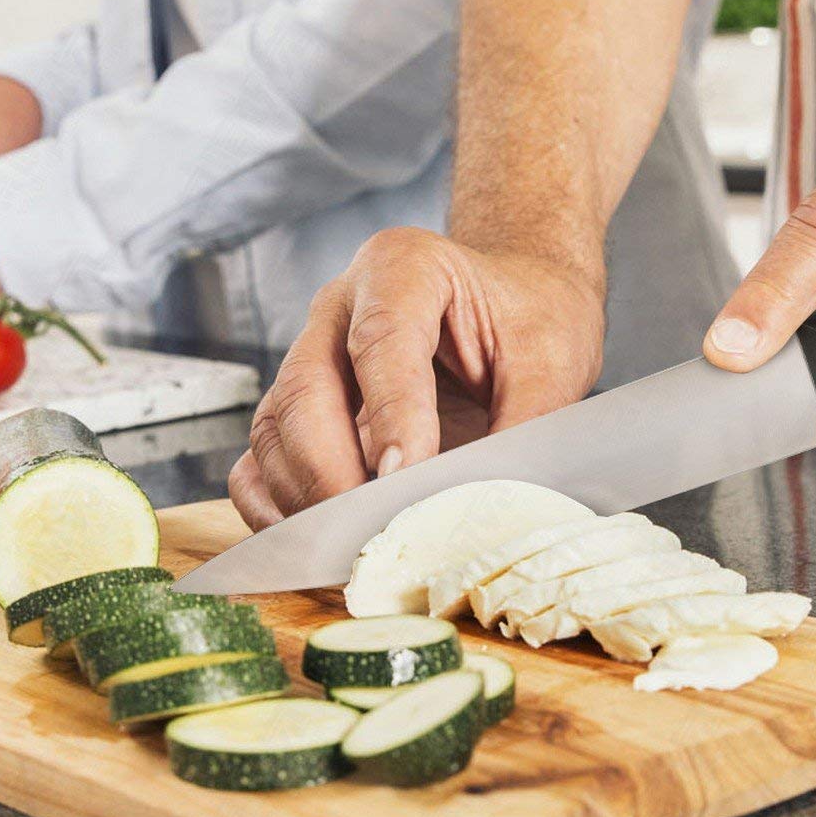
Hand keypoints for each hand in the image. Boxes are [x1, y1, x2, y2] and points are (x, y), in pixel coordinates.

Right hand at [229, 228, 605, 530]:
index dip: (390, 413)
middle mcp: (340, 306)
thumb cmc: (529, 316)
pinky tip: (319, 544)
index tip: (406, 476)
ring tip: (353, 548)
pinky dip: (277, 506)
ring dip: (304, 496)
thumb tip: (493, 498)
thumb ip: (528, 418)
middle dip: (331, 471)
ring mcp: (310, 353)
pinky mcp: (298, 404)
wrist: (514, 299)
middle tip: (371, 530)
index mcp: (403, 268)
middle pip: (305, 387)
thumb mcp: (553, 354)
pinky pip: (262, 457)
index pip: (382, 340)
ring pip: (274, 427)